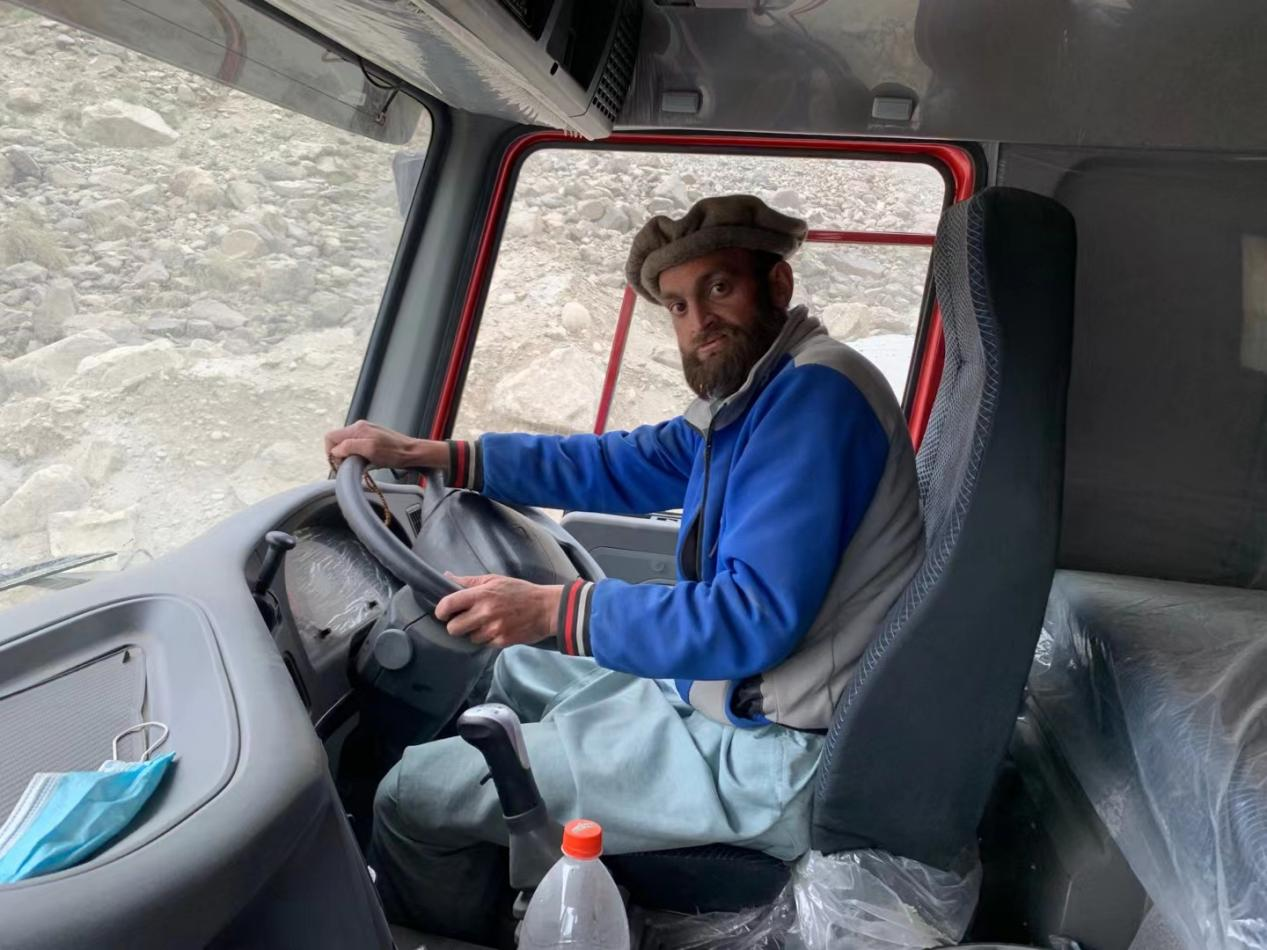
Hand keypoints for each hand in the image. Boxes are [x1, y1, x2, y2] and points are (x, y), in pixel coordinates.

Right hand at [324, 419, 447, 469]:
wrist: (412, 453)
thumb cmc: (395, 453)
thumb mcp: (370, 450)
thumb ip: (350, 446)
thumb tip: (335, 450)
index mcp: (357, 428)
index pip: (330, 437)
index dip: (330, 452)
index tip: (339, 464)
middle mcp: (359, 428)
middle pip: (337, 441)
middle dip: (339, 455)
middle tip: (348, 466)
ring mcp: (366, 433)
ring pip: (346, 445)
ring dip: (348, 456)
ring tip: (358, 464)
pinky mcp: (372, 439)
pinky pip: (356, 447)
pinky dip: (356, 456)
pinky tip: (365, 462)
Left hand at [435, 573, 562, 648]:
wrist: (546, 608)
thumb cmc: (520, 592)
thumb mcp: (495, 580)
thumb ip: (469, 581)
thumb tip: (446, 576)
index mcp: (481, 595)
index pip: (448, 604)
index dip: (441, 611)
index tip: (443, 612)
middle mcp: (485, 613)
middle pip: (453, 628)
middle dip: (456, 625)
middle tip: (465, 620)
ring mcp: (493, 629)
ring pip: (468, 638)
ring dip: (474, 632)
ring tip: (486, 623)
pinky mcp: (501, 642)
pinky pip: (484, 644)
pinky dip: (487, 638)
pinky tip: (497, 628)